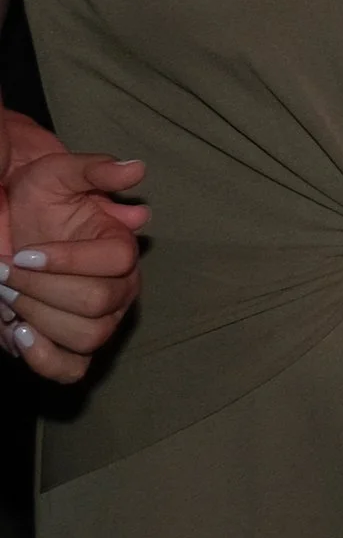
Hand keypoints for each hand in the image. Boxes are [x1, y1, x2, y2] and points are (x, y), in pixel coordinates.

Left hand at [0, 127, 144, 385]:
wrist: (12, 226)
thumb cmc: (38, 200)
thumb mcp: (59, 174)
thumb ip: (95, 169)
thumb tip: (136, 168)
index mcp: (122, 248)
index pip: (117, 261)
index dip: (69, 261)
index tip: (24, 255)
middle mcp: (120, 288)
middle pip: (97, 302)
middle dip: (42, 289)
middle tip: (7, 275)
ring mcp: (100, 321)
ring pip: (86, 335)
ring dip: (39, 318)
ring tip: (9, 299)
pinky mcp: (73, 348)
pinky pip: (72, 369)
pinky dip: (45, 358)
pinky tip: (20, 333)